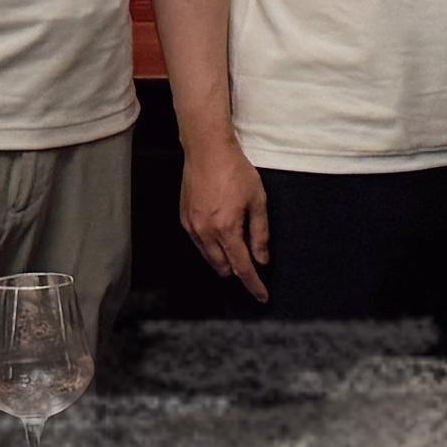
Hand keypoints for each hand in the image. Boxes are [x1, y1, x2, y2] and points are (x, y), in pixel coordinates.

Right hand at [180, 133, 271, 296]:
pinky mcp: (184, 219)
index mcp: (227, 228)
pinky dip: (211, 248)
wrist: (207, 150)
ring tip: (237, 250)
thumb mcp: (258, 200)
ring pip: (208, 258)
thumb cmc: (235, 171)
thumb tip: (262, 259)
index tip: (262, 296)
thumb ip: (260, 233)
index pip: (242, 267)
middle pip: (222, 267)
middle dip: (237, 271)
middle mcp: (206, 232)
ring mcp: (192, 226)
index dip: (253, 284)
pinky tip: (221, 237)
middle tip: (252, 264)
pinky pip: (198, 244)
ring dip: (223, 261)